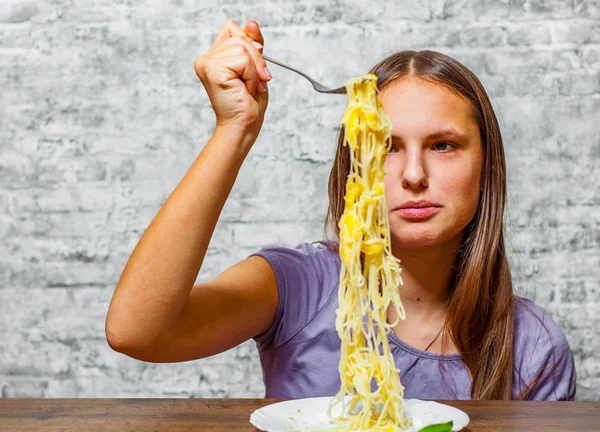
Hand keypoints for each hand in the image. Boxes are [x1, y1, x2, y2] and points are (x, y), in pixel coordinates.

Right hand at [194, 20, 270, 141]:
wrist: (244, 125)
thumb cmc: (248, 102)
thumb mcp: (255, 67)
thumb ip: (253, 45)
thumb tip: (252, 24)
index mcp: (214, 56)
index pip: (232, 28)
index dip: (248, 40)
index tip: (255, 62)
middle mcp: (207, 58)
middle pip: (239, 37)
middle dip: (256, 60)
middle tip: (256, 81)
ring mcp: (207, 63)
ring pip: (242, 47)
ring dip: (254, 70)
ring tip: (248, 87)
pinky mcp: (212, 70)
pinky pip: (242, 59)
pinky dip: (251, 75)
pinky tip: (244, 89)